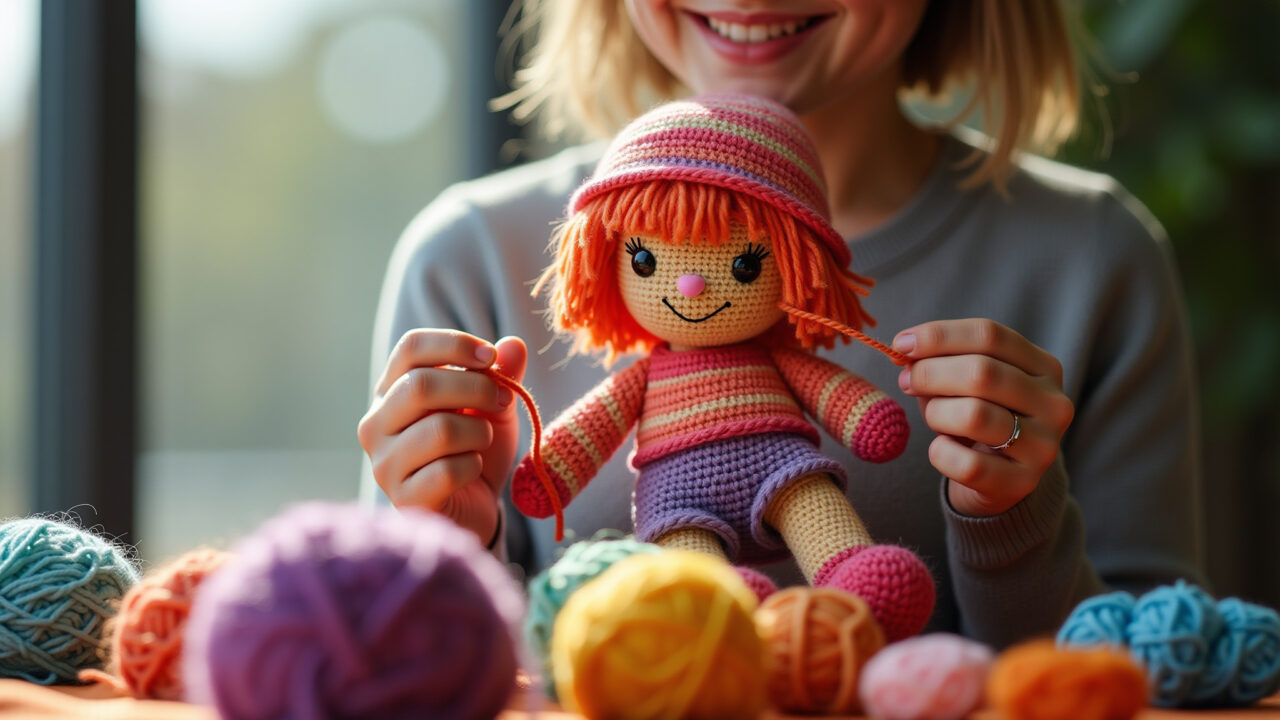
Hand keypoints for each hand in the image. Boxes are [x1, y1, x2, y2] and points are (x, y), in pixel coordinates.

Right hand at [357, 330, 527, 543]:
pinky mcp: (402, 498)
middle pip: (420, 385)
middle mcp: (376, 424)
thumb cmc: (475, 449)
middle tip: (503, 401)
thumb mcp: (494, 407)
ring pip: (439, 429)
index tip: (492, 357)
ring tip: (482, 442)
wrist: (475, 508)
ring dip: (478, 433)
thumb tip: (514, 345)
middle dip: (476, 388)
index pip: (410, 348)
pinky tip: (472, 471)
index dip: (455, 344)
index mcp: (391, 391)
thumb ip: (502, 375)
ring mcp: (384, 464)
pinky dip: (473, 467)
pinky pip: (447, 471)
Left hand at [892, 319, 1073, 516]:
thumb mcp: (967, 383)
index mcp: (1044, 367)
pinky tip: (942, 449)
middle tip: (906, 381)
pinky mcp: (1023, 483)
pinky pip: (968, 464)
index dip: (939, 336)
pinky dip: (941, 453)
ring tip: (932, 416)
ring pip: (974, 415)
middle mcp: (1053, 404)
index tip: (902, 343)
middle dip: (930, 373)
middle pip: (981, 372)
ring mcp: (1043, 446)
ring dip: (936, 413)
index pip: (989, 335)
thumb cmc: (979, 417)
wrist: (1001, 478)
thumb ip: (942, 360)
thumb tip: (906, 348)